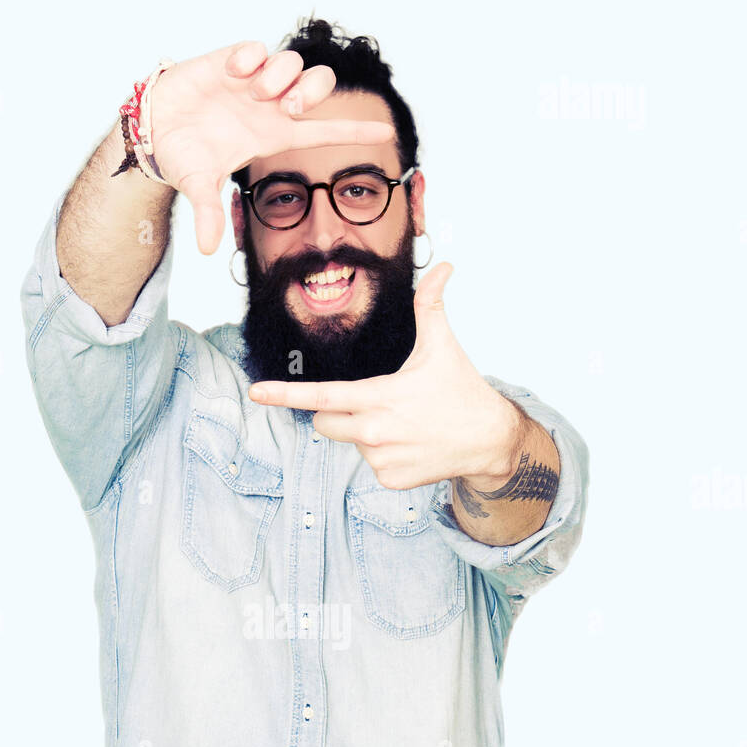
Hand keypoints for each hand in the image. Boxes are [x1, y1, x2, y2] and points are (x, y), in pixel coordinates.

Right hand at [148, 41, 394, 254]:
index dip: (355, 131)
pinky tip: (234, 73)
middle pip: (316, 87)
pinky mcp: (230, 61)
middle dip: (312, 92)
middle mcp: (269, 107)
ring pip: (291, 63)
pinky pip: (256, 48)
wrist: (153, 128)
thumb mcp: (197, 186)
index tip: (387, 131)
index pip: (323, 133)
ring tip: (255, 91)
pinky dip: (251, 57)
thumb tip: (207, 249)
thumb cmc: (182, 155)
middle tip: (289, 106)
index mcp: (272, 136)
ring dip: (281, 76)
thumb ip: (208, 213)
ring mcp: (252, 82)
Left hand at [247, 263, 522, 489]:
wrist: (489, 440)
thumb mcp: (443, 347)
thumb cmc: (462, 390)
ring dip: (364, 433)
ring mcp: (380, 460)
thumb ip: (431, 306)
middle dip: (333, 412)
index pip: (320, 396)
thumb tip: (444, 266)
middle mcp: (374, 432)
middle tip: (372, 403)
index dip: (284, 394)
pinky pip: (369, 464)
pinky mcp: (389, 480)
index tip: (256, 393)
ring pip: (349, 442)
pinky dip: (384, 455)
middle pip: (323, 422)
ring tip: (404, 424)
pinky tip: (411, 445)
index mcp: (379, 397)